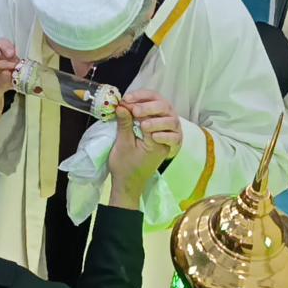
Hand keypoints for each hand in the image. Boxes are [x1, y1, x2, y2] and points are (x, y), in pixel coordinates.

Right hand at [107, 90, 180, 208]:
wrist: (128, 184)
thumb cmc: (124, 167)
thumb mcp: (122, 145)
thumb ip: (125, 124)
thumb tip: (122, 106)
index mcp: (157, 143)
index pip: (151, 118)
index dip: (136, 108)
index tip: (123, 103)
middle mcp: (164, 140)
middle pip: (162, 114)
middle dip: (145, 105)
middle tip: (126, 102)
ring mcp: (163, 139)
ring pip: (162, 116)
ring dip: (147, 107)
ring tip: (131, 105)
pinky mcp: (158, 139)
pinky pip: (157, 121)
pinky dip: (147, 114)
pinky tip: (136, 110)